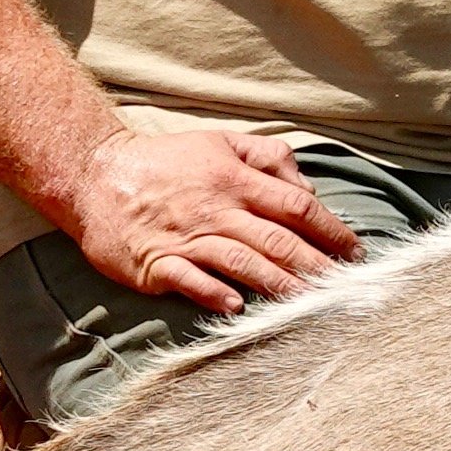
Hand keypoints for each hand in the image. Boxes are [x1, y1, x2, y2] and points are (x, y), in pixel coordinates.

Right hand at [63, 123, 360, 309]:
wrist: (95, 174)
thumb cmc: (166, 162)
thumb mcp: (220, 143)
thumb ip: (268, 157)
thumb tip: (307, 187)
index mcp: (236, 179)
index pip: (296, 206)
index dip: (330, 230)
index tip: (355, 251)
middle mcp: (217, 209)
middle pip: (277, 240)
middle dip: (316, 265)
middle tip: (345, 287)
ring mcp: (186, 237)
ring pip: (242, 263)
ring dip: (278, 285)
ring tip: (309, 304)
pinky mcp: (156, 262)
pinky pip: (189, 280)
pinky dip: (213, 293)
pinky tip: (236, 308)